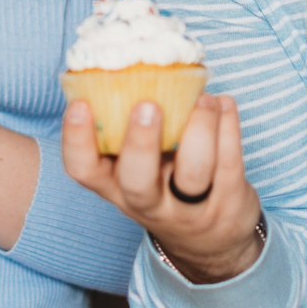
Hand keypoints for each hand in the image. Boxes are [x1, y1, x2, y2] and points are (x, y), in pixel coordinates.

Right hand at [63, 91, 261, 283]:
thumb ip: (129, 132)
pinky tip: (224, 103)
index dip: (77, 140)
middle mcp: (148, 202)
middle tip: (147, 105)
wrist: (212, 243)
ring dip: (199, 127)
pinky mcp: (228, 201)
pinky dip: (228, 127)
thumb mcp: (136, 170)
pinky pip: (230, 163)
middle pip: (138, 182)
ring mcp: (190, 207)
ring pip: (194, 172)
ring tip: (203, 98)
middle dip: (141, 143)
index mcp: (115, 187)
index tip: (80, 104)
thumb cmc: (165, 187)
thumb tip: (129, 65)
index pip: (84, 171)